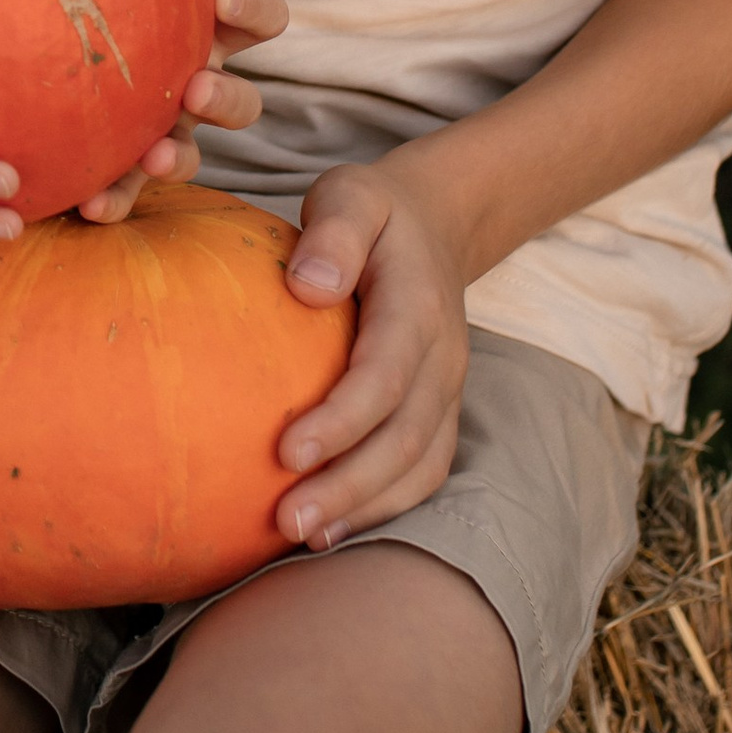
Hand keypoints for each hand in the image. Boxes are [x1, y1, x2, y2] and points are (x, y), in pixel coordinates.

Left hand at [73, 0, 288, 226]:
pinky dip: (114, 199)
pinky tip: (88, 203)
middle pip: (239, 101)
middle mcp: (195, 86)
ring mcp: (164, 133)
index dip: (252, 10)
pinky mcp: (122, 172)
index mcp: (204, 33)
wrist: (45, 60)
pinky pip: (125, 193)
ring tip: (153, 155)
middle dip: (226, 96)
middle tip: (196, 85)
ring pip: (190, 153)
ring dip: (177, 155)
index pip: (255, 20)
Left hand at [269, 150, 471, 548]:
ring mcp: (445, 392)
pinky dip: (380, 508)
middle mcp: (443, 359)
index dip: (344, 418)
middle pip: (404, 437)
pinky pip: (420, 472)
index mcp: (419, 306)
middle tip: (286, 520)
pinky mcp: (436, 413)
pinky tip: (326, 531)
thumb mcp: (353, 194)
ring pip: (418, 465)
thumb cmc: (375, 213)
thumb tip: (307, 286)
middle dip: (348, 485)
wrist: (437, 225)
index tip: (287, 451)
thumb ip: (335, 231)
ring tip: (302, 538)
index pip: (387, 373)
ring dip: (363, 508)